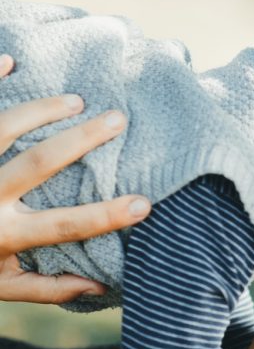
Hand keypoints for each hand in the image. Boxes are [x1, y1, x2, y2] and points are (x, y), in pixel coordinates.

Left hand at [0, 54, 150, 303]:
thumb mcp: (0, 285)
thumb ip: (48, 286)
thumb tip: (100, 287)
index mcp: (3, 235)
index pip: (65, 226)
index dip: (106, 216)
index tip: (144, 203)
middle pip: (38, 162)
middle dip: (81, 139)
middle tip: (117, 119)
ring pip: (3, 128)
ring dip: (41, 109)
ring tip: (75, 100)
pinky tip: (9, 61)